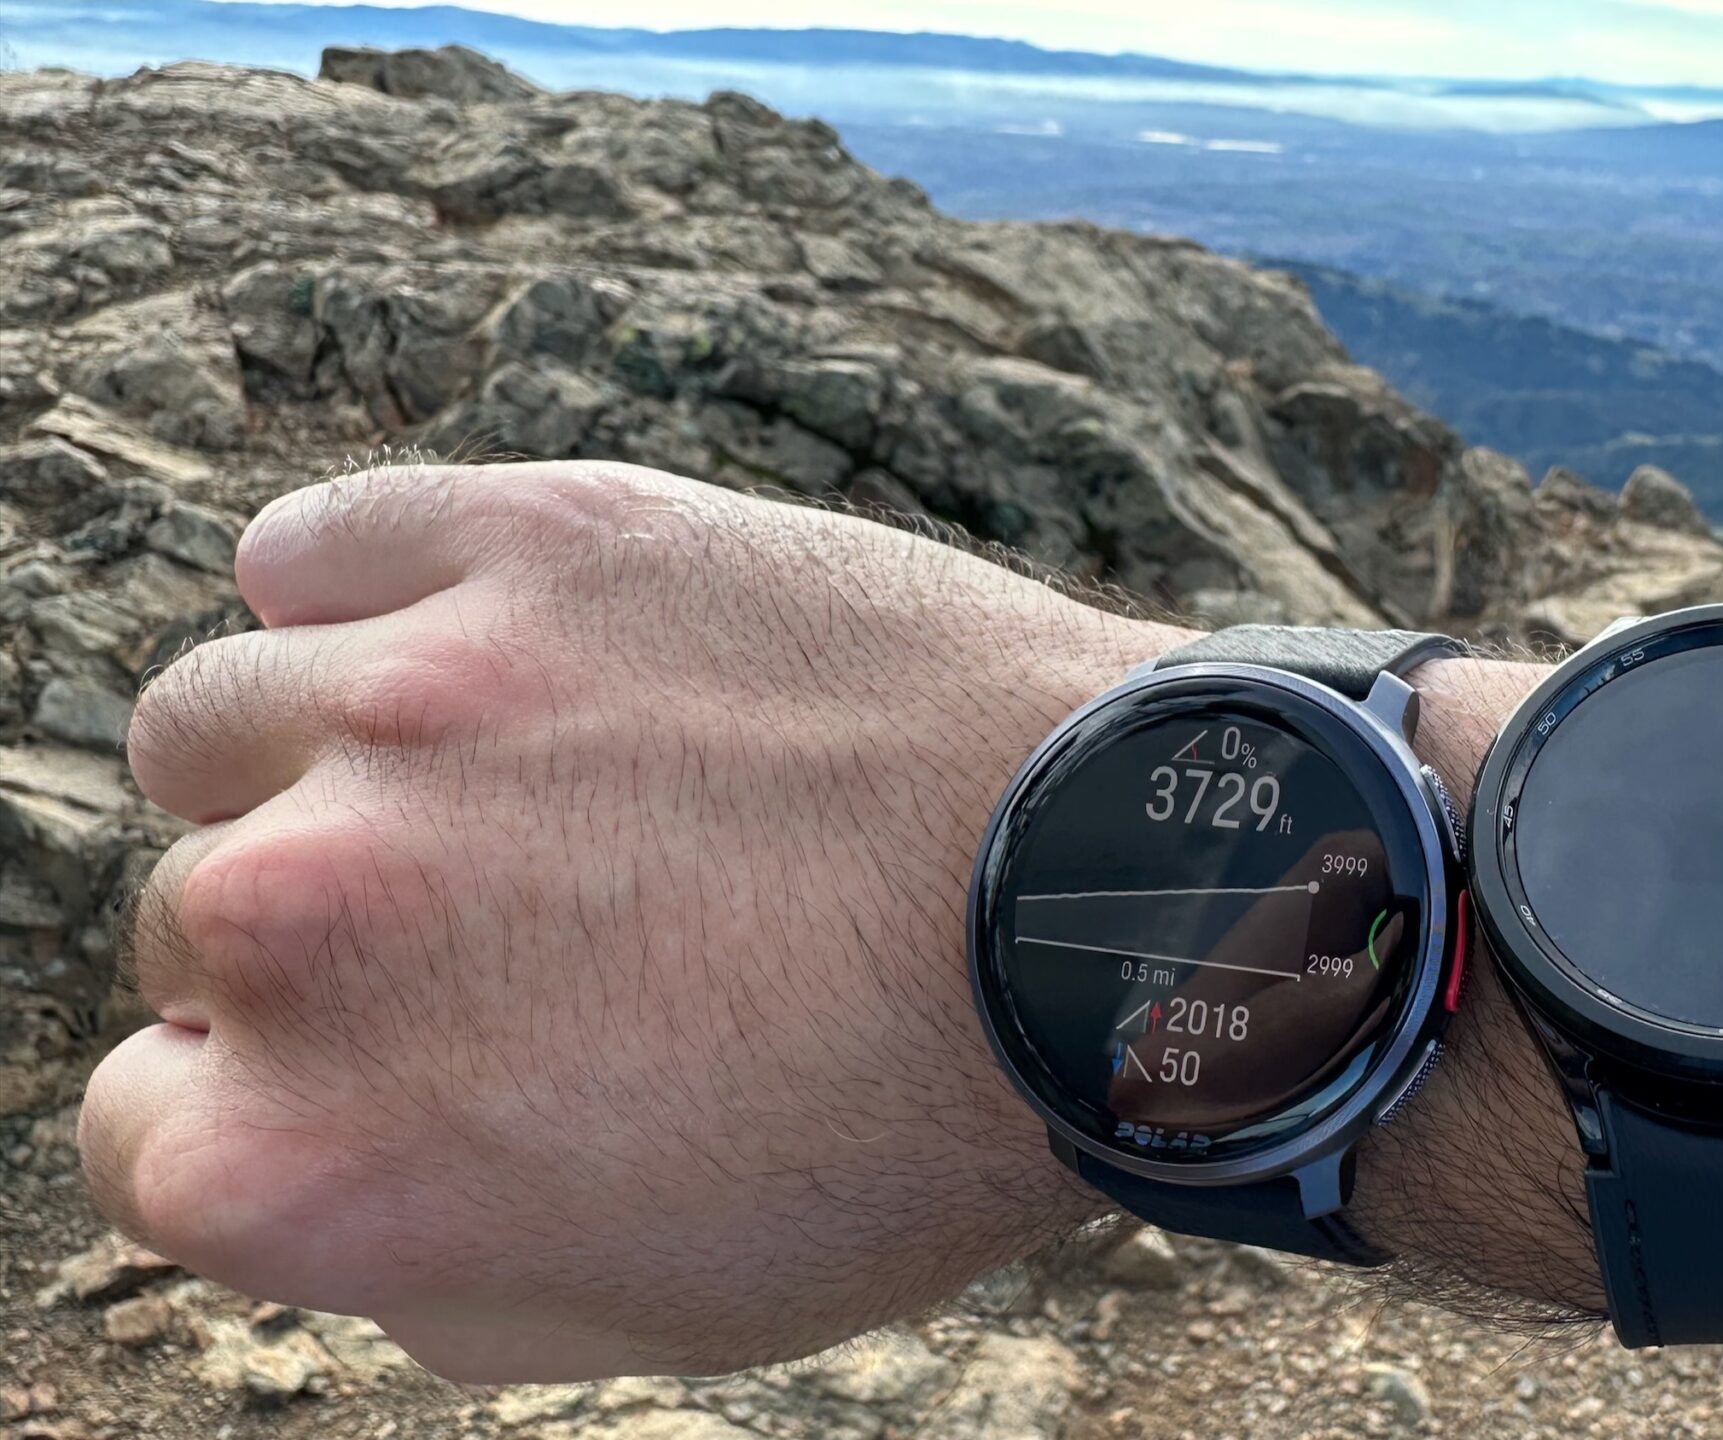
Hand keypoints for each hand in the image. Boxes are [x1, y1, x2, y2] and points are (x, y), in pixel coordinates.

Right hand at [82, 462, 1181, 1381]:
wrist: (1107, 911)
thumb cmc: (908, 1132)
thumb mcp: (652, 1314)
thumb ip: (426, 1270)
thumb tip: (330, 1186)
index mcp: (304, 1157)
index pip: (143, 1132)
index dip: (278, 1108)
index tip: (398, 1069)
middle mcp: (295, 924)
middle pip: (197, 928)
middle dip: (331, 948)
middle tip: (521, 936)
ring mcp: (400, 706)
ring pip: (214, 725)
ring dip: (314, 764)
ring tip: (488, 782)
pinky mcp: (521, 542)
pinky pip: (315, 547)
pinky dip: (357, 590)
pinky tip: (465, 638)